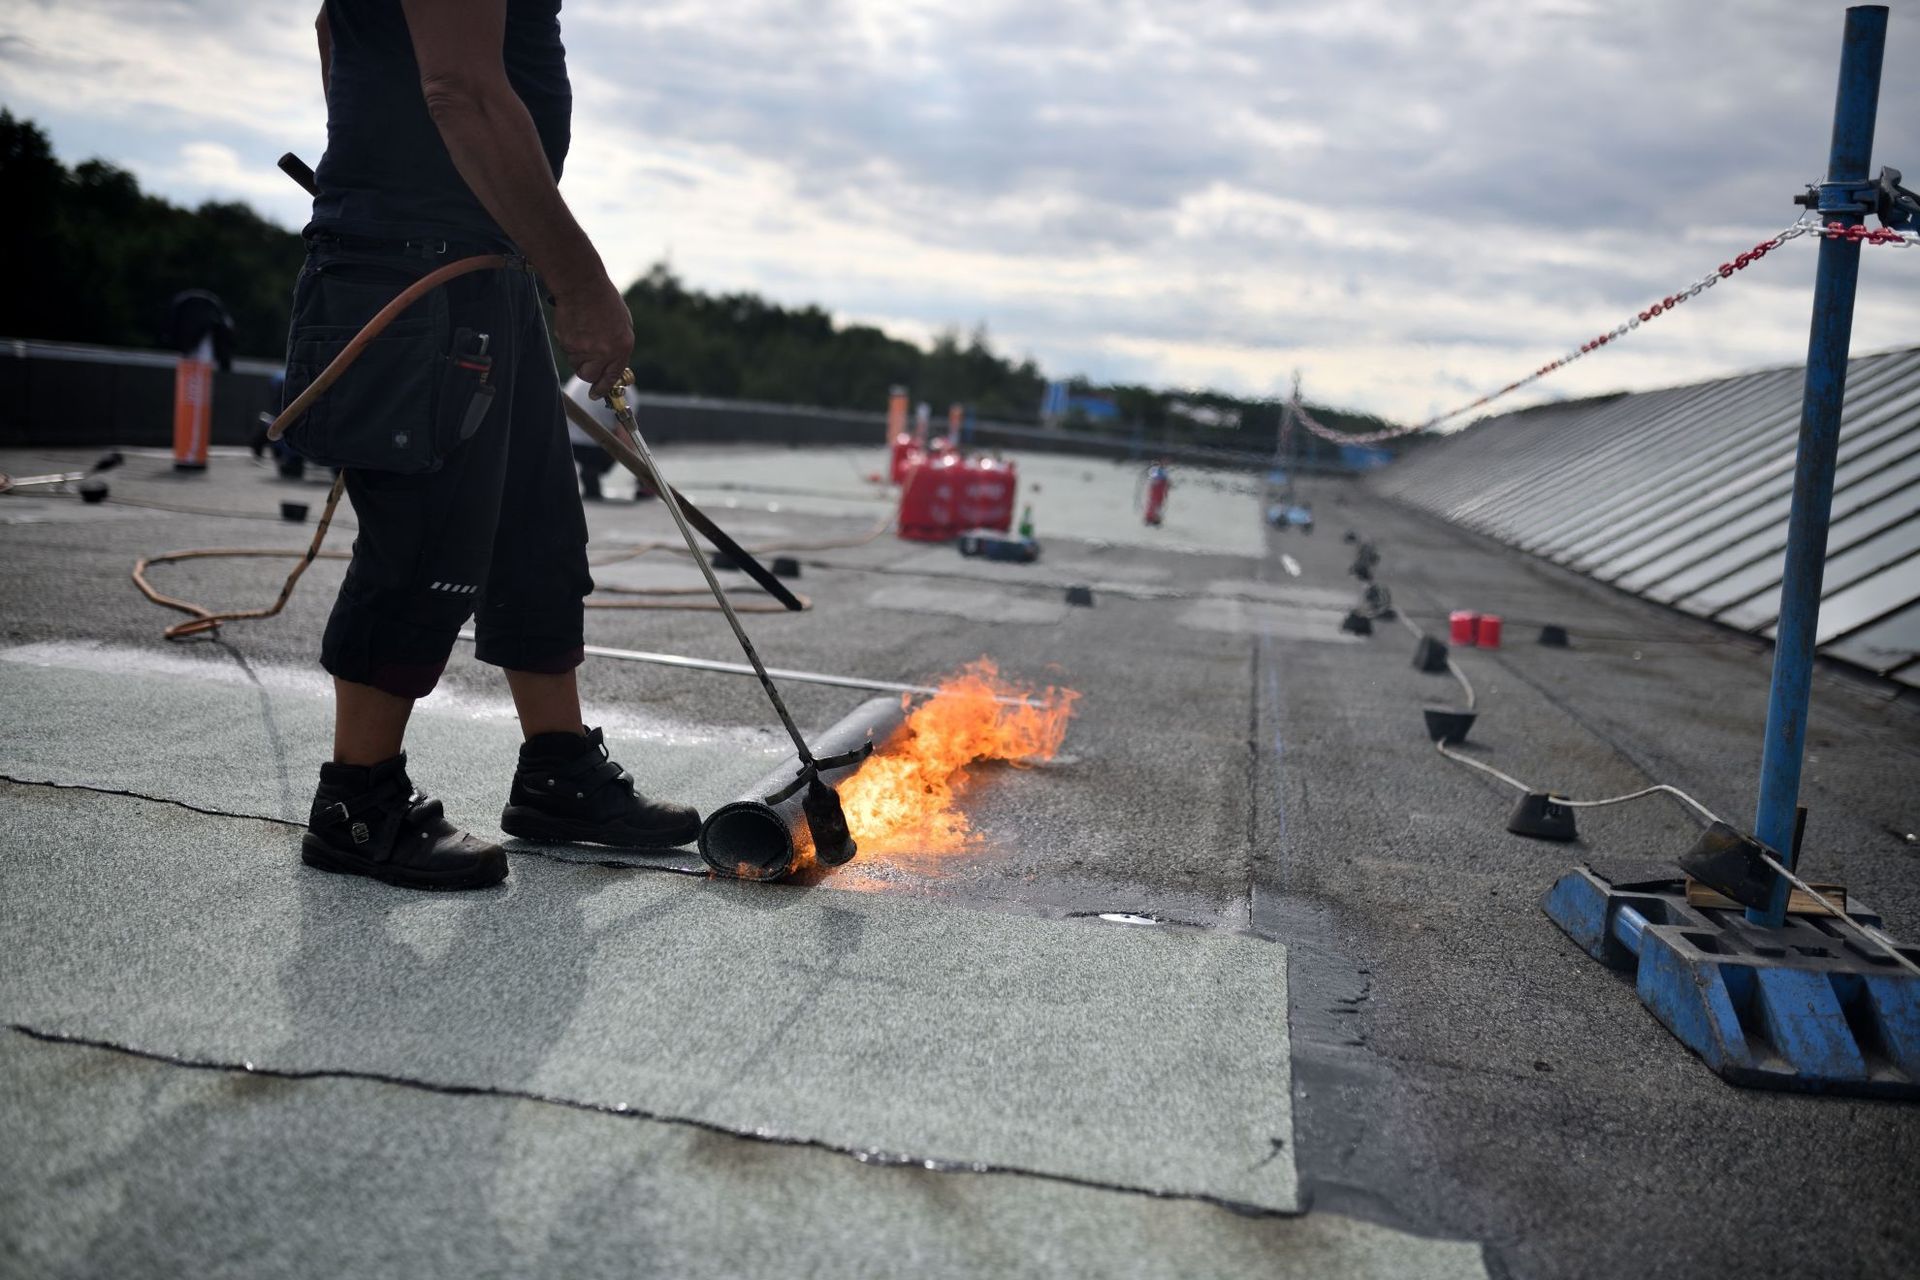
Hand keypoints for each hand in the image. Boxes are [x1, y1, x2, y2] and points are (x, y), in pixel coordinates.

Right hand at [550, 275, 633, 399]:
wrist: (583, 286)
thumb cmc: (605, 302)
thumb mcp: (623, 325)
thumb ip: (620, 347)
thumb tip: (614, 366)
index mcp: (621, 347)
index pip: (612, 376)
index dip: (603, 388)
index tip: (597, 395)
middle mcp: (603, 352)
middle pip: (590, 377)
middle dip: (588, 374)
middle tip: (587, 364)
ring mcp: (583, 348)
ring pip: (576, 364)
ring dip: (578, 357)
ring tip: (583, 336)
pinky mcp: (566, 342)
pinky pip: (566, 351)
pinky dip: (570, 344)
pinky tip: (575, 328)